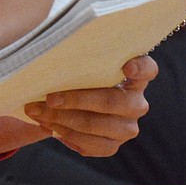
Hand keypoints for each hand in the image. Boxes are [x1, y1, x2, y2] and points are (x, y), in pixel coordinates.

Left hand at [0, 54, 154, 155]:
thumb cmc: (74, 74)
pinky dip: (65, 134)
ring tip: (37, 111)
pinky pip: (91, 144)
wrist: (65, 105)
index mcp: (133, 76)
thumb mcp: (77, 62)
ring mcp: (126, 127)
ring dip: (63, 119)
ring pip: (97, 126)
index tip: (126, 68)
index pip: (148, 69)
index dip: (141, 69)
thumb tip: (51, 39)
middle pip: (113, 102)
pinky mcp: (112, 145)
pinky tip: (47, 125)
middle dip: (77, 100)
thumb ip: (75, 52)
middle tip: (49, 97)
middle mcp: (135, 103)